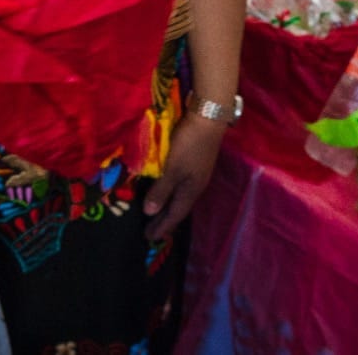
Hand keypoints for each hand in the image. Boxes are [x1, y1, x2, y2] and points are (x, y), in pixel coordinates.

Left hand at [143, 112, 225, 240]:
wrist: (208, 118)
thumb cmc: (188, 145)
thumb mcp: (172, 169)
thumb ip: (161, 190)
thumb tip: (150, 213)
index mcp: (191, 191)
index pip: (174, 215)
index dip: (162, 226)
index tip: (149, 238)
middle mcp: (195, 185)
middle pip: (178, 208)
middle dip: (165, 220)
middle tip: (151, 232)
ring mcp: (196, 173)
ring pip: (179, 196)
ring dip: (167, 206)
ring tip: (156, 214)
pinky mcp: (194, 161)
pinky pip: (180, 185)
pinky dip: (171, 192)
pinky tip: (166, 189)